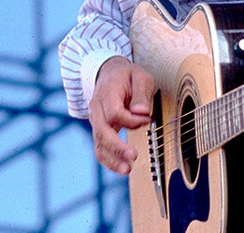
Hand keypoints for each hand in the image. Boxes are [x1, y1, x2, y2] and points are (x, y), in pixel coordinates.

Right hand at [87, 56, 155, 174]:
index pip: (115, 113)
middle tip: (133, 156)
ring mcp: (96, 120)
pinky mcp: (100, 130)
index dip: (132, 120)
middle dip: (117, 146)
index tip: (147, 118)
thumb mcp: (140, 77)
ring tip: (127, 170)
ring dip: (112, 159)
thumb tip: (141, 112)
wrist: (110, 74)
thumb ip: (141, 94)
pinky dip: (109, 160)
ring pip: (99, 143)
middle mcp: (97, 108)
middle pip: (103, 131)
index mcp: (107, 93)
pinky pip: (100, 148)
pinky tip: (121, 168)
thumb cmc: (128, 76)